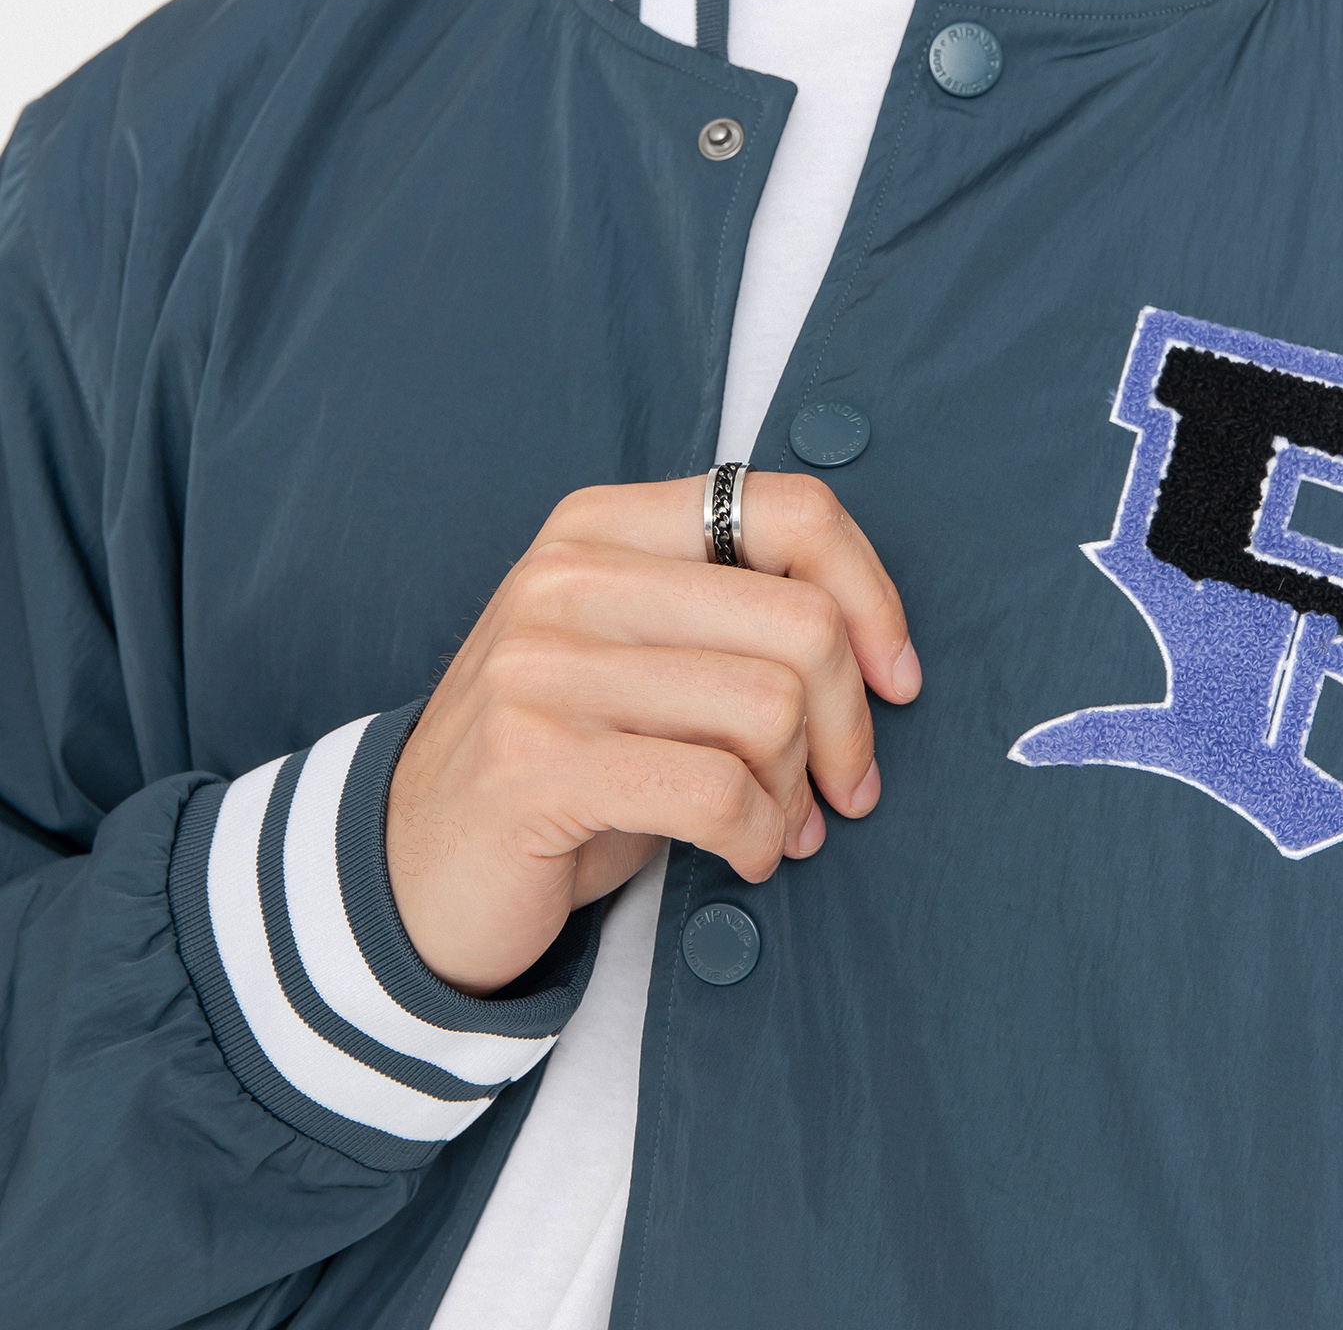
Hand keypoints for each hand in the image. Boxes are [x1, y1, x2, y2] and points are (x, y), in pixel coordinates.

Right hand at [385, 471, 918, 993]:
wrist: (407, 873)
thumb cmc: (560, 762)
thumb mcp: (638, 658)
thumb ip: (731, 618)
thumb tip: (880, 650)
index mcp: (602, 525)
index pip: (791, 509)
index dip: (872, 596)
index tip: (895, 678)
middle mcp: (567, 577)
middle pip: (800, 621)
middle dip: (848, 722)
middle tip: (844, 787)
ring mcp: (541, 666)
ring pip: (768, 709)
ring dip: (798, 791)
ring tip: (778, 825)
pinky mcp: (534, 763)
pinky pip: (716, 793)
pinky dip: (758, 838)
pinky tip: (743, 856)